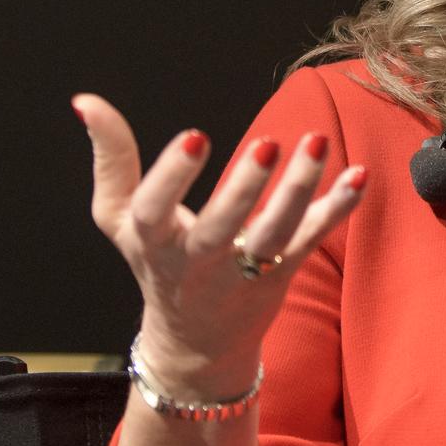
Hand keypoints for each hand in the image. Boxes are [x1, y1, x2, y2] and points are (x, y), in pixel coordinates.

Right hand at [75, 95, 365, 393]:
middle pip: (222, 227)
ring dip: (299, 188)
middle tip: (268, 142)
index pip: (154, 209)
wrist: (194, 345)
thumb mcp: (121, 218)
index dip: (171, 176)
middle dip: (244, 188)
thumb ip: (111, 159)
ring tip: (319, 142)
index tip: (194, 136)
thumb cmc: (157, 263)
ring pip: (276, 233)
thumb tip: (86, 100)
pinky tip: (359, 175)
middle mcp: (199, 260)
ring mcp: (244, 271)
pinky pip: (313, 237)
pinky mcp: (283, 272)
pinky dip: (338, 208)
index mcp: (152, 241)